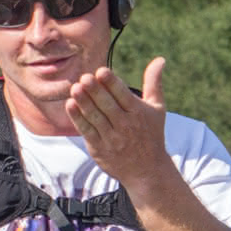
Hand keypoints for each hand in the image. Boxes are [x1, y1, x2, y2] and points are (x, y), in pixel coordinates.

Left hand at [66, 57, 169, 187]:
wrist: (147, 171)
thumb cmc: (151, 134)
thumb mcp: (157, 108)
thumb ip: (154, 83)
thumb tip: (160, 59)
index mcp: (138, 112)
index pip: (123, 95)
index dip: (112, 83)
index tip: (101, 71)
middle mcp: (125, 125)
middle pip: (107, 105)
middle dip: (96, 91)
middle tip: (85, 77)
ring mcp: (112, 138)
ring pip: (96, 117)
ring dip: (84, 102)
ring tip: (75, 88)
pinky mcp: (99, 148)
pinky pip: (87, 131)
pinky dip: (78, 118)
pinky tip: (70, 105)